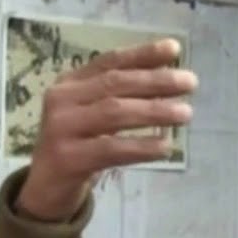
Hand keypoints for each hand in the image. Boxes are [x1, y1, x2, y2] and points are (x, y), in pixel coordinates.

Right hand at [15, 38, 195, 221]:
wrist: (46, 188)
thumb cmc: (79, 146)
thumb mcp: (95, 114)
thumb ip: (122, 95)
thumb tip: (169, 77)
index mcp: (70, 83)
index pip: (110, 62)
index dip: (143, 54)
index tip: (174, 49)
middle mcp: (61, 100)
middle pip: (115, 84)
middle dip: (156, 81)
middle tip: (190, 82)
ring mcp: (61, 128)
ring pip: (114, 113)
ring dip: (154, 112)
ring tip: (185, 113)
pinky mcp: (68, 158)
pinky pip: (111, 148)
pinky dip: (141, 147)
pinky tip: (165, 147)